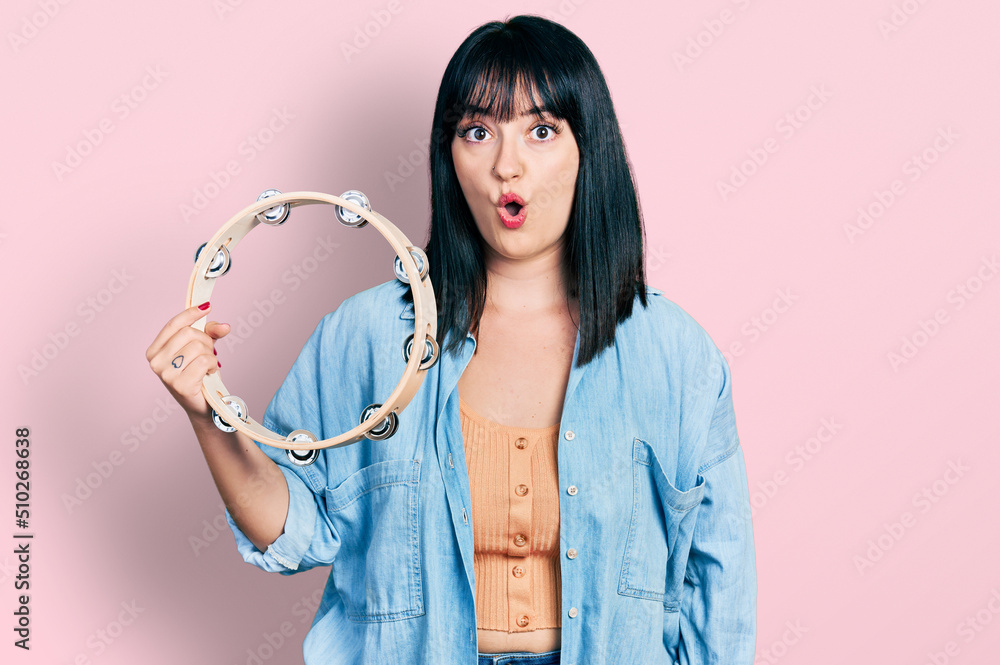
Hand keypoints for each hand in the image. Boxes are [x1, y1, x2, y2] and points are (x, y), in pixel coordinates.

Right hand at [145, 302, 229, 420]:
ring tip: (208, 366)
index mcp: (154, 351)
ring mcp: (166, 374)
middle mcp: (155, 362)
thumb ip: (209, 333)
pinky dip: (213, 365)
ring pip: (198, 346)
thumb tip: (223, 326)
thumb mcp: (202, 348)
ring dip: (211, 355)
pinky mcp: (180, 385)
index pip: (173, 324)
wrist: (203, 405)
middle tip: (210, 353)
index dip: (191, 314)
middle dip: (206, 340)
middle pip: (188, 333)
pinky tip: (209, 373)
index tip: (207, 307)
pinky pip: (205, 361)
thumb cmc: (199, 375)